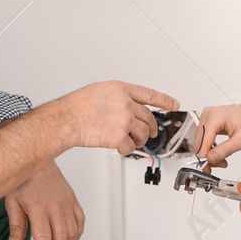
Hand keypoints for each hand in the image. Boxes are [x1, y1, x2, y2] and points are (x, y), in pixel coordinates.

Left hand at [4, 160, 84, 239]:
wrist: (38, 160)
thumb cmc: (24, 180)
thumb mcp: (12, 203)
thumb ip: (16, 226)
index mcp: (38, 208)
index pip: (43, 239)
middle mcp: (55, 207)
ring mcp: (67, 204)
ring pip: (71, 233)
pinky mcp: (73, 201)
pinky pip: (80, 222)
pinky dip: (77, 235)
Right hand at [58, 81, 178, 155]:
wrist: (66, 119)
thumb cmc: (77, 106)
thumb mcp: (100, 91)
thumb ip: (118, 96)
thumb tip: (128, 106)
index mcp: (121, 89)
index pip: (149, 94)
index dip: (164, 100)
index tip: (174, 104)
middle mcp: (125, 103)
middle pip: (148, 117)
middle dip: (151, 128)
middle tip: (150, 133)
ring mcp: (124, 120)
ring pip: (142, 133)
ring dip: (138, 140)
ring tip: (130, 141)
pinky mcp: (119, 136)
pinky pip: (130, 147)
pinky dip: (126, 150)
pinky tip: (119, 147)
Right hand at [195, 100, 240, 168]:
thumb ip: (225, 150)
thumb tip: (210, 158)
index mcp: (215, 116)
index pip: (203, 141)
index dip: (204, 157)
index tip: (207, 168)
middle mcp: (209, 115)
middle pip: (199, 143)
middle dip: (208, 157)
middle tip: (220, 164)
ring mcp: (207, 117)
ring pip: (200, 142)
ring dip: (209, 154)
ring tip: (222, 159)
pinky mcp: (209, 122)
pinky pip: (204, 139)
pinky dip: (210, 148)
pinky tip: (219, 153)